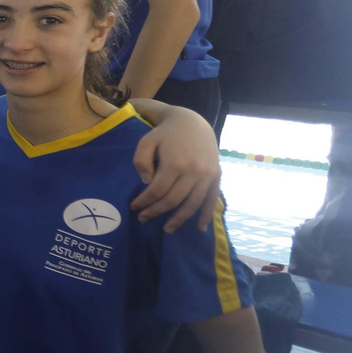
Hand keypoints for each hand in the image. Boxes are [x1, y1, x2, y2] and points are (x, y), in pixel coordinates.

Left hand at [131, 109, 220, 232]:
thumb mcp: (146, 141)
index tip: (134, 207)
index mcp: (175, 163)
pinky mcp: (216, 176)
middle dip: (156, 212)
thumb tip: (146, 182)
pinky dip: (206, 215)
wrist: (192, 123)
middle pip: (173, 200)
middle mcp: (194, 171)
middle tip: (143, 219)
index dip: (144, 202)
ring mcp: (208, 175)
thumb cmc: (165, 134)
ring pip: (193, 204)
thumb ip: (141, 161)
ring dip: (179, 219)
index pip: (157, 191)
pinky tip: (200, 228)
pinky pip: (212, 199)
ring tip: (167, 229)